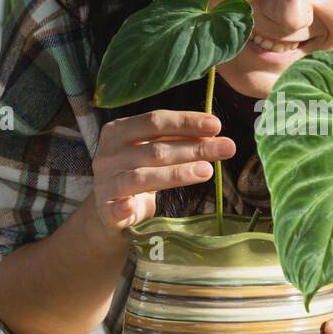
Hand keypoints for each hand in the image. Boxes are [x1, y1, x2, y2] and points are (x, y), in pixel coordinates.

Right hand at [88, 109, 235, 240]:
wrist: (108, 211)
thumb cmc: (136, 173)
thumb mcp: (151, 152)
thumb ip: (174, 141)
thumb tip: (213, 132)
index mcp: (118, 132)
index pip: (154, 121)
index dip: (186, 122)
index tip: (216, 125)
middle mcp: (108, 155)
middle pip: (155, 149)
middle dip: (194, 148)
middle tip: (227, 148)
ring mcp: (105, 184)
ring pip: (142, 177)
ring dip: (176, 174)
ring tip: (208, 171)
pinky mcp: (105, 212)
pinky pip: (115, 209)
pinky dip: (124, 207)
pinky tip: (134, 207)